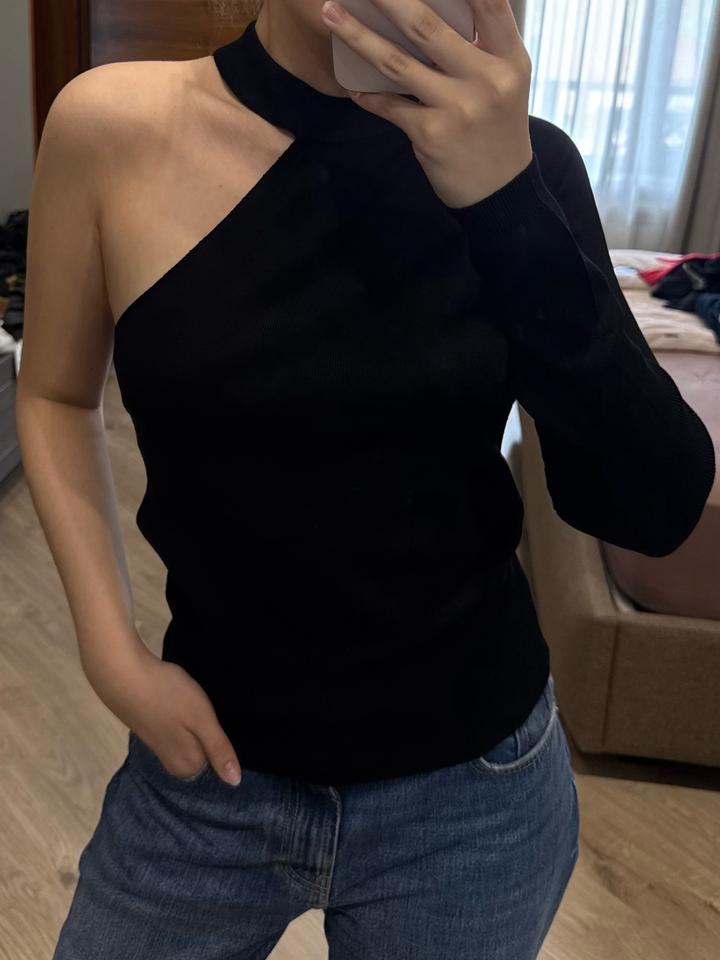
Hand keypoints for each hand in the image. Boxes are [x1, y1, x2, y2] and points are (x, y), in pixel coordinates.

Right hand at [81, 635, 241, 784]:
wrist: (124, 675)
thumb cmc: (168, 696)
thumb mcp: (202, 720)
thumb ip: (218, 750)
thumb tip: (235, 782)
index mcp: (187, 766)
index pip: (219, 759)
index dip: (222, 735)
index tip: (216, 718)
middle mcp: (173, 763)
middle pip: (204, 749)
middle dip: (207, 730)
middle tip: (203, 708)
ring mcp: (160, 746)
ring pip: (190, 736)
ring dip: (193, 720)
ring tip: (190, 702)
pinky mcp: (151, 729)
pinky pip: (177, 726)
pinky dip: (180, 714)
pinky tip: (177, 700)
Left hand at [320, 0, 533, 208]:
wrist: (500, 190)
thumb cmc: (496, 127)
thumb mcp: (504, 80)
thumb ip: (479, 45)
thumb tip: (423, 12)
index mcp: (509, 57)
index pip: (488, 3)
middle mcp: (486, 78)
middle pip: (427, 26)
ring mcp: (457, 108)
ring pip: (397, 62)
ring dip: (357, 35)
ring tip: (331, 14)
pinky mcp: (431, 134)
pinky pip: (390, 106)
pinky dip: (369, 95)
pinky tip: (353, 85)